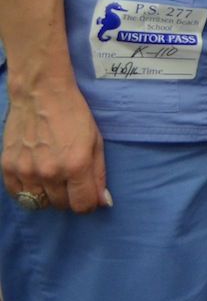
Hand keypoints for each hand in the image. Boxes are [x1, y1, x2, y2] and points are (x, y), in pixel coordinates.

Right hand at [2, 78, 109, 213]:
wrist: (41, 95)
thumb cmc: (74, 115)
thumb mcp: (95, 141)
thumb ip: (99, 174)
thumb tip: (103, 202)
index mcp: (76, 165)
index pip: (83, 205)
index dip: (89, 204)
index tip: (89, 196)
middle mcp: (50, 172)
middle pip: (61, 205)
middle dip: (70, 197)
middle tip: (71, 181)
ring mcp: (26, 171)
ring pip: (39, 203)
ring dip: (49, 196)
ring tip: (53, 178)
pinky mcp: (8, 167)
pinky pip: (18, 195)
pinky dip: (28, 192)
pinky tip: (36, 178)